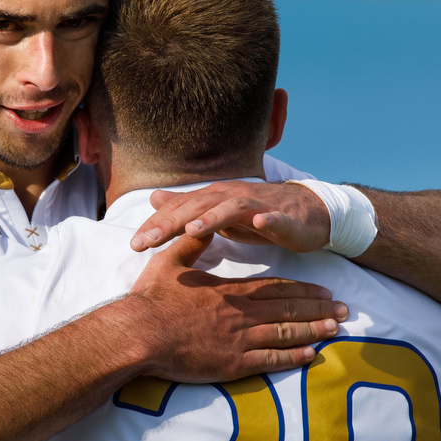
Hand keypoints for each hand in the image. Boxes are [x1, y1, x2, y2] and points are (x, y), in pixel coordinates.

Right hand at [120, 235, 346, 380]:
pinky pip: (271, 360)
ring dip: (314, 330)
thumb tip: (201, 224)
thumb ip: (191, 244)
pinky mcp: (233, 364)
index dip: (302, 289)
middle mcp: (242, 313)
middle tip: (344, 310)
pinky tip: (311, 355)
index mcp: (230, 290)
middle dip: (319, 309)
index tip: (323, 290)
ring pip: (286, 333)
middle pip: (289, 309)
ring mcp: (240, 340)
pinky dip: (293, 357)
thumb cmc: (151, 299)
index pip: (275, 288)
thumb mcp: (170, 261)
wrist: (140, 333)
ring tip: (335, 329)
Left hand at [130, 181, 331, 252]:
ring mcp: (258, 204)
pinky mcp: (284, 216)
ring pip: (231, 208)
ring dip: (212, 217)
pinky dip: (267, 218)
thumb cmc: (258, 213)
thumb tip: (154, 198)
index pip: (180, 211)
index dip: (157, 225)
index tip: (134, 244)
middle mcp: (232, 196)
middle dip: (172, 222)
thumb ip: (187, 206)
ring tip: (192, 230)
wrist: (305, 211)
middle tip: (149, 240)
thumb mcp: (217, 212)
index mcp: (214, 199)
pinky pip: (274, 216)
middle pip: (198, 207)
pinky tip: (259, 223)